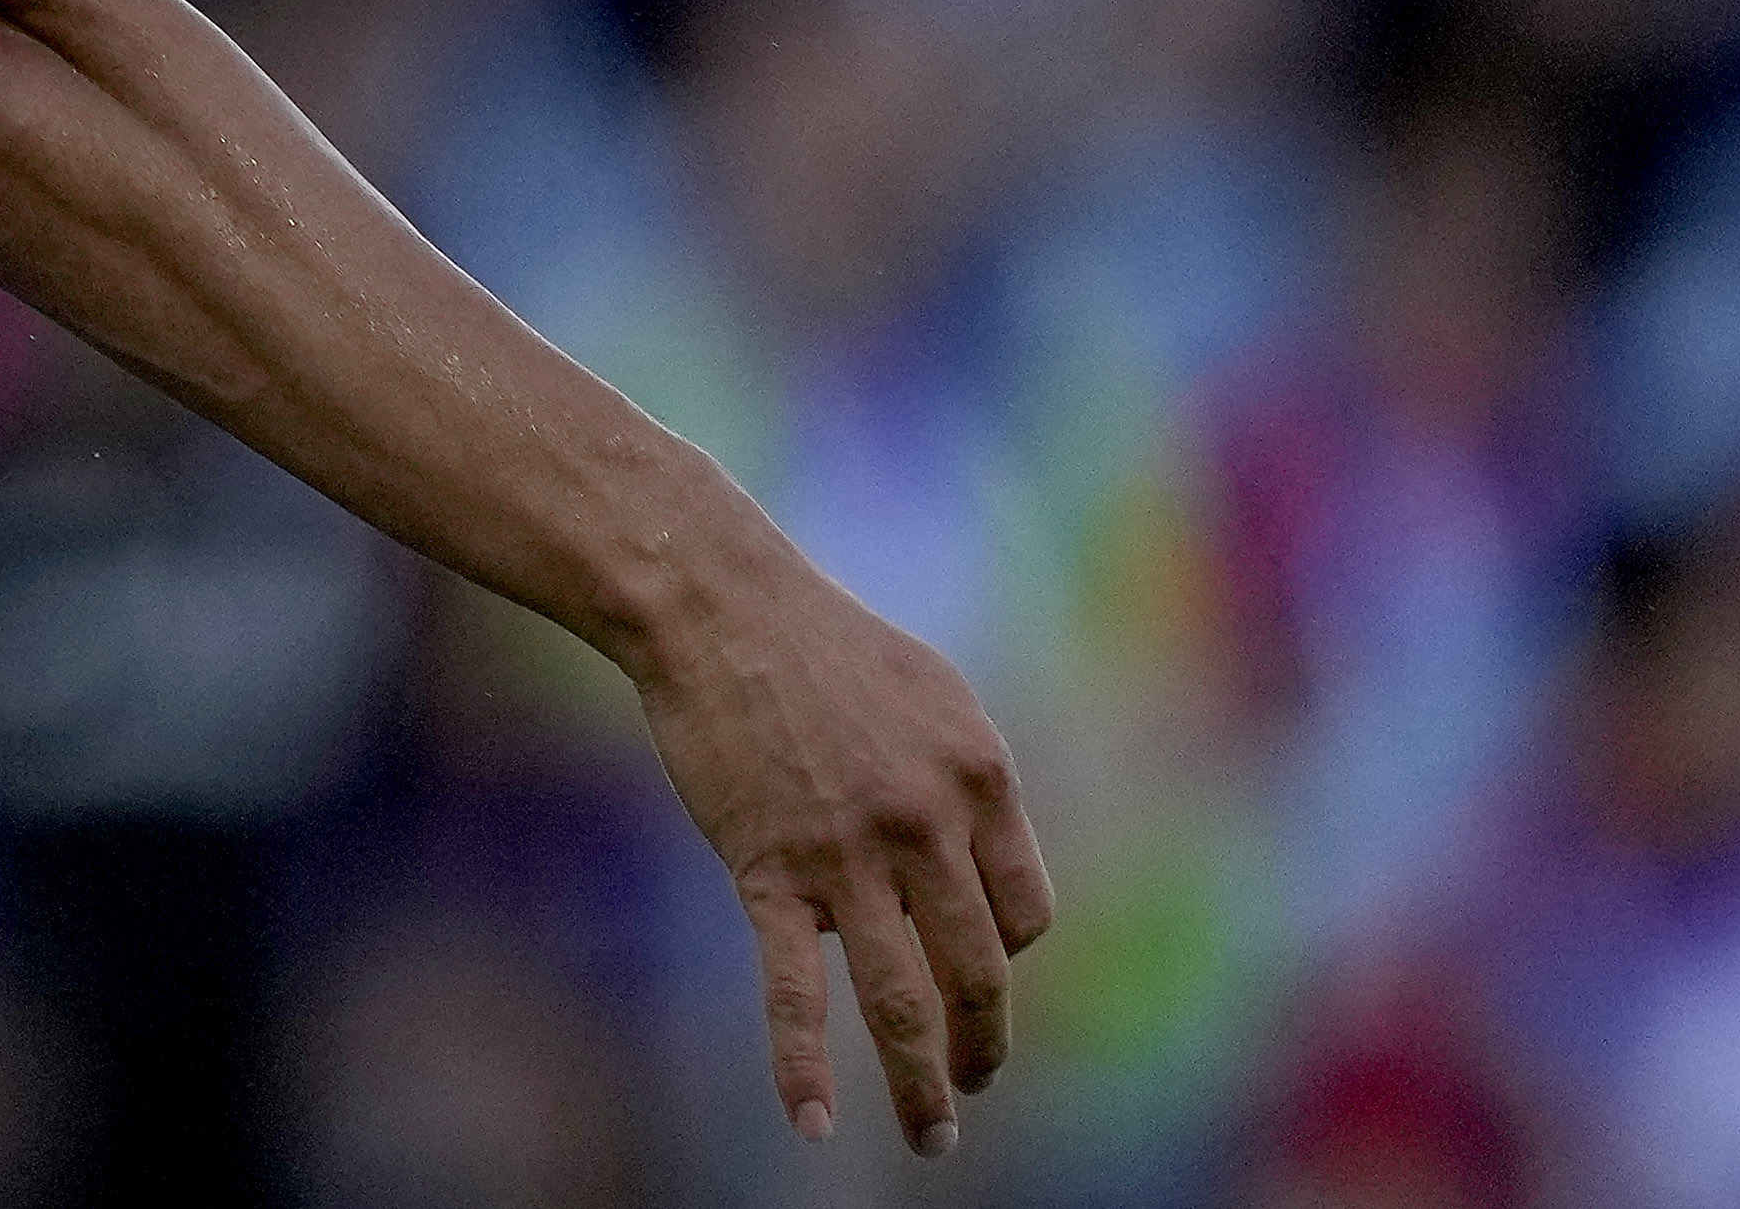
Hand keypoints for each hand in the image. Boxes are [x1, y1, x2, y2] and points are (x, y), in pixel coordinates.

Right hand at [624, 540, 1051, 1158]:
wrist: (714, 603)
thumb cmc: (821, 646)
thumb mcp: (932, 698)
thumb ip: (965, 787)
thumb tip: (980, 877)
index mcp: (981, 777)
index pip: (1025, 914)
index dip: (1000, 954)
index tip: (966, 967)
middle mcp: (927, 821)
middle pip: (980, 970)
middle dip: (982, 1046)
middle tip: (972, 1087)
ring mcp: (848, 851)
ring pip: (902, 998)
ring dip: (921, 1083)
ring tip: (933, 1136)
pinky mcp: (769, 869)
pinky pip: (793, 990)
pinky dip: (804, 1065)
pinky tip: (816, 1122)